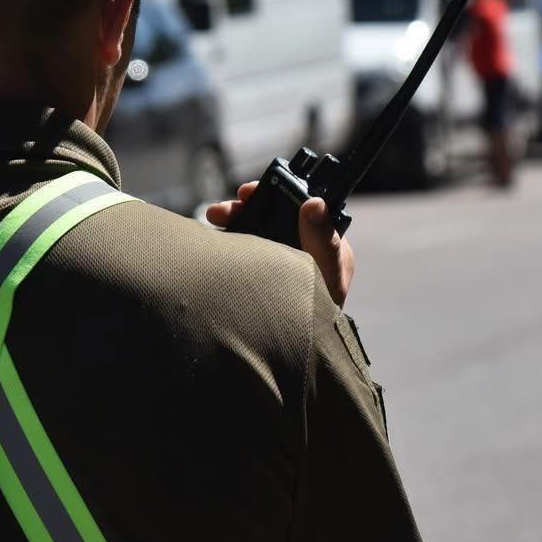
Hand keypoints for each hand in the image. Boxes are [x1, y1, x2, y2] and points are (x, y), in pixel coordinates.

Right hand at [205, 182, 355, 306]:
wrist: (294, 349)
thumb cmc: (322, 315)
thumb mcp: (327, 275)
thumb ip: (324, 241)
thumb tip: (315, 203)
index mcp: (323, 241)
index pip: (299, 205)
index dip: (276, 192)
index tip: (251, 191)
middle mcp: (301, 246)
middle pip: (272, 213)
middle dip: (247, 205)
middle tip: (226, 206)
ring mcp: (278, 259)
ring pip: (254, 228)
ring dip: (233, 218)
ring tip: (214, 216)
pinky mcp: (260, 273)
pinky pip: (243, 249)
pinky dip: (227, 240)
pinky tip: (213, 238)